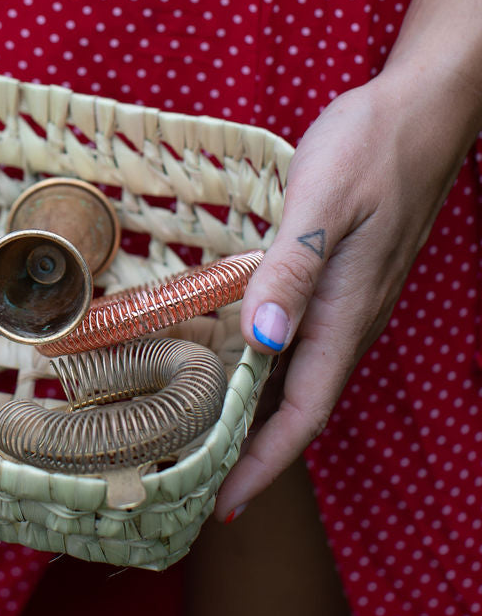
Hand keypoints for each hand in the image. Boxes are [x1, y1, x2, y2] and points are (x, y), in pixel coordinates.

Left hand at [213, 70, 471, 520]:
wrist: (422, 110)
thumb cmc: (373, 147)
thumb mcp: (322, 202)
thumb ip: (291, 270)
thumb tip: (264, 343)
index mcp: (343, 313)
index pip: (303, 413)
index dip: (264, 463)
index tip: (225, 504)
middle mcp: (347, 319)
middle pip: (296, 407)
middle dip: (251, 452)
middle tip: (193, 482)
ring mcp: (346, 299)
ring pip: (296, 374)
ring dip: (253, 411)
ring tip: (199, 434)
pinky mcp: (339, 276)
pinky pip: (298, 338)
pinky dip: (261, 361)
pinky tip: (227, 353)